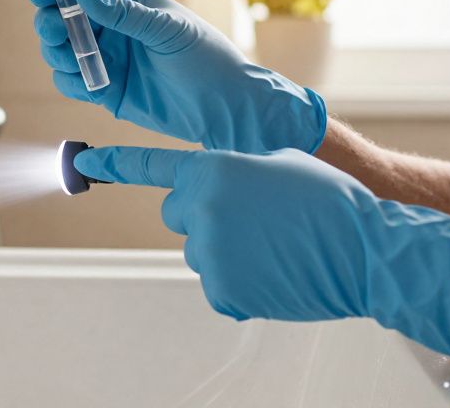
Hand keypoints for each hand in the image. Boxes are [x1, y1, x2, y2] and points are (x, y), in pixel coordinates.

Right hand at [28, 0, 326, 153]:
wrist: (227, 108)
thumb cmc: (207, 58)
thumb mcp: (167, 29)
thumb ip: (123, 11)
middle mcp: (113, 26)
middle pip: (62, 18)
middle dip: (52, 23)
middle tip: (56, 32)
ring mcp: (108, 58)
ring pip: (62, 51)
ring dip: (57, 54)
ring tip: (73, 60)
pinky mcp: (106, 90)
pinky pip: (73, 82)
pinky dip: (70, 81)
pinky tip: (85, 82)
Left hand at [75, 145, 449, 362]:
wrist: (365, 249)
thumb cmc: (330, 201)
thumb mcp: (277, 163)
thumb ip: (232, 169)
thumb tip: (214, 186)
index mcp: (213, 168)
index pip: (150, 165)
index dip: (114, 163)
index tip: (84, 158)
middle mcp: (200, 208)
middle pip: (178, 212)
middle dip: (205, 213)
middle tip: (251, 217)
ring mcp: (208, 253)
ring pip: (201, 249)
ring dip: (228, 248)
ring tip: (274, 245)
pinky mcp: (221, 291)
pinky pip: (220, 284)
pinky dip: (241, 281)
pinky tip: (274, 271)